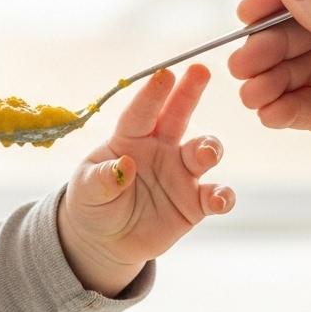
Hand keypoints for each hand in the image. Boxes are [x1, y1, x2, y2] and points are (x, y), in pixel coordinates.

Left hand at [58, 64, 232, 296]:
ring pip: (204, 151)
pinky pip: (214, 196)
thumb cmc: (93, 204)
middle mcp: (159, 149)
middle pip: (178, 116)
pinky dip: (223, 196)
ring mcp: (180, 174)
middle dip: (190, 93)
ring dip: (209, 147)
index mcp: (129, 138)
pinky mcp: (194, 203)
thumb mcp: (87, 191)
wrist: (106, 240)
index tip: (164, 74)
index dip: (153, 94)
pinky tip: (219, 199)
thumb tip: (125, 165)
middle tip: (201, 71)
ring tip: (205, 153)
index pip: (141, 112)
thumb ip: (103, 178)